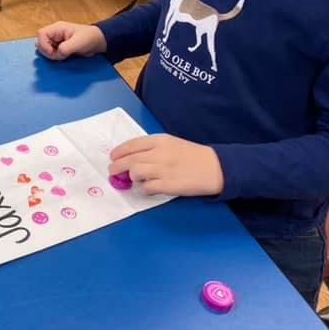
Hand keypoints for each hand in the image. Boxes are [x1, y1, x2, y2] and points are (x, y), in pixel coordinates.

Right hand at [36, 21, 105, 60]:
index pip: (41, 34)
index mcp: (57, 28)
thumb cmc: (89, 38)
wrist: (98, 42)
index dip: (43, 44)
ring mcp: (56, 41)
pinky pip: (51, 53)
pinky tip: (64, 57)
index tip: (53, 52)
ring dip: (52, 55)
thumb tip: (57, 54)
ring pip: (45, 49)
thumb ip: (65, 48)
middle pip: (40, 42)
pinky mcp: (59, 48)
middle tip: (60, 55)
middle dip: (47, 51)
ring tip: (64, 56)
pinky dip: (55, 57)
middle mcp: (54, 34)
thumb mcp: (78, 43)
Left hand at [109, 134, 223, 196]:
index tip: (113, 157)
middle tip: (112, 172)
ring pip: (135, 172)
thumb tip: (131, 157)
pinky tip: (147, 188)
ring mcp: (164, 169)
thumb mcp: (171, 144)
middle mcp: (159, 153)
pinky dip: (143, 189)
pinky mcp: (169, 185)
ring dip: (131, 177)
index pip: (131, 145)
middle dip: (116, 167)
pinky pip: (147, 188)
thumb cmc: (192, 155)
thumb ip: (152, 148)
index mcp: (160, 140)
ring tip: (134, 180)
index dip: (118, 152)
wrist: (216, 167)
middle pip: (129, 160)